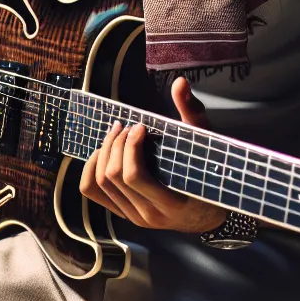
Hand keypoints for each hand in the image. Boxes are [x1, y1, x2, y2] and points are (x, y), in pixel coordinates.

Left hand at [79, 78, 227, 233]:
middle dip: (115, 144)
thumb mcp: (206, 146)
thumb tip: (179, 83)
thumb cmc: (209, 176)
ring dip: (104, 152)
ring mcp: (132, 217)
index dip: (130, 146)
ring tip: (116, 134)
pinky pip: (92, 191)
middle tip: (126, 126)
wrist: (207, 213)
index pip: (134, 176)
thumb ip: (192, 114)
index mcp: (171, 203)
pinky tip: (102, 152)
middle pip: (113, 175)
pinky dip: (90, 168)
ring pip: (100, 183)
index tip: (140, 127)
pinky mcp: (122, 213)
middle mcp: (148, 215)